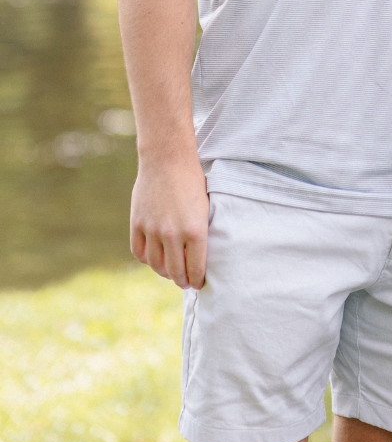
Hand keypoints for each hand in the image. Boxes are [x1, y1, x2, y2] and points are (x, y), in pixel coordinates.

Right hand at [130, 152, 208, 289]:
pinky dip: (147, 259)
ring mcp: (153, 230)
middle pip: (176, 272)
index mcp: (195, 231)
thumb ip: (199, 233)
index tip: (198, 283)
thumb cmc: (192, 180)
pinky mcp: (137, 223)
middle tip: (185, 282)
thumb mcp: (204, 208)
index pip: (196, 270)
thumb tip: (198, 257)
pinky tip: (154, 257)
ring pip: (156, 265)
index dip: (198, 280)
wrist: (168, 158)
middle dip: (182, 281)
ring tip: (170, 271)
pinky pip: (139, 252)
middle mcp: (173, 234)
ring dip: (164, 272)